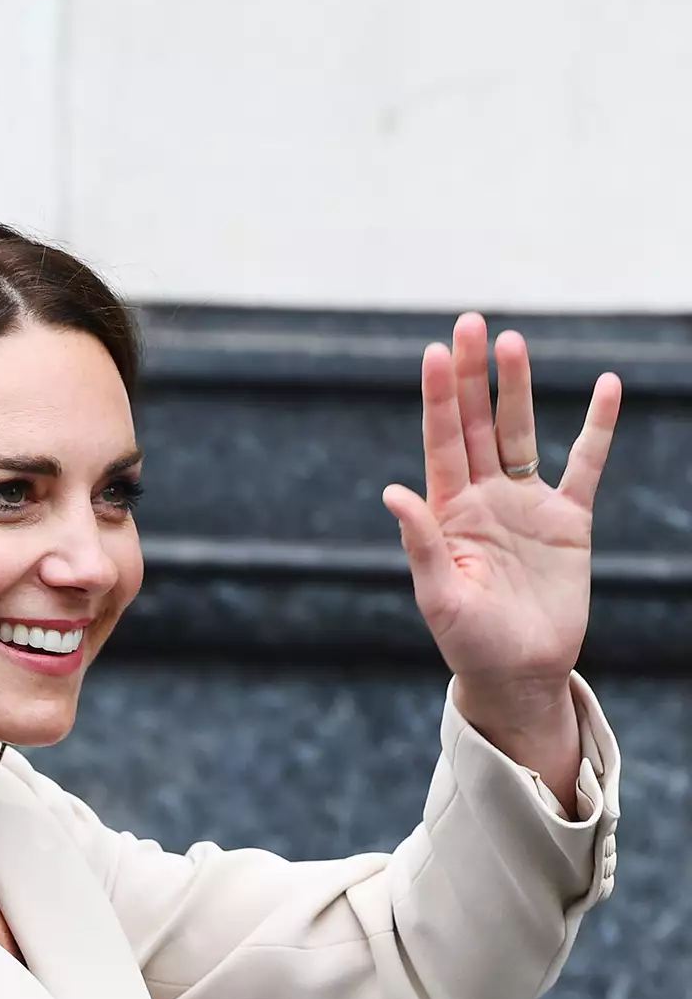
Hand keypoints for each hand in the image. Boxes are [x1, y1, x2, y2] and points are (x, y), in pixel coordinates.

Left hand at [386, 314, 620, 694]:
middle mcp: (483, 499)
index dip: (439, 399)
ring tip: (512, 342)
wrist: (520, 675)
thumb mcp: (440, 598)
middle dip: (473, 376)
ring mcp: (526, 505)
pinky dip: (596, 427)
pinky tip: (605, 387)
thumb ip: (420, 544)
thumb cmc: (470, 644)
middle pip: (477, 424)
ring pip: (521, 433)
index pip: (441, 444)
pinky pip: (585, 464)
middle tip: (469, 323)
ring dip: (517, 388)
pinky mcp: (568, 521)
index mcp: (447, 514)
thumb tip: (393, 491)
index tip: (433, 353)